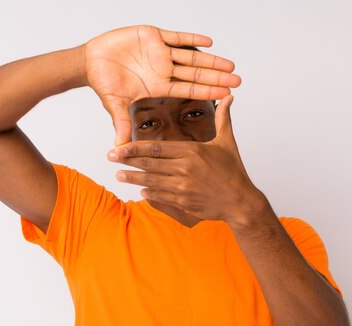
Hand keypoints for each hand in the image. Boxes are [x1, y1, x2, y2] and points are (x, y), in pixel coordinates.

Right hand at [84, 25, 241, 145]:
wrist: (91, 61)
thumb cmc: (103, 82)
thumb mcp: (115, 104)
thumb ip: (122, 123)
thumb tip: (120, 147)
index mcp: (158, 86)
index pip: (188, 89)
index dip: (207, 91)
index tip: (226, 95)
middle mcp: (163, 70)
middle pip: (196, 74)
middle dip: (217, 77)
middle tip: (238, 80)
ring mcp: (160, 53)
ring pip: (191, 56)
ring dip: (211, 60)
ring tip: (230, 64)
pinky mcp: (153, 36)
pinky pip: (176, 37)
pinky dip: (191, 38)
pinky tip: (209, 42)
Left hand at [106, 95, 266, 225]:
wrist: (241, 201)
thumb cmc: (233, 171)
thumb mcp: (227, 142)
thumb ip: (224, 119)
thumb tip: (230, 97)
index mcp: (191, 151)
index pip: (156, 147)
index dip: (134, 147)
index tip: (120, 146)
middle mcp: (184, 168)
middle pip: (149, 162)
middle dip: (126, 160)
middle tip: (110, 157)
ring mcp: (183, 186)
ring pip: (150, 180)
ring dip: (132, 178)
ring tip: (118, 175)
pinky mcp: (183, 201)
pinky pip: (160, 196)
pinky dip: (148, 192)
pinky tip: (140, 190)